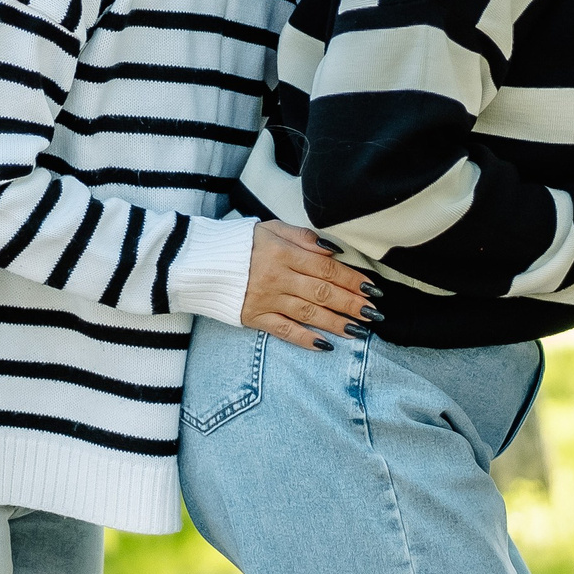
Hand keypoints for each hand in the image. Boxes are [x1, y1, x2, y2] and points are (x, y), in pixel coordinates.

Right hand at [240, 221, 373, 351]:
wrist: (200, 262)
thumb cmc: (241, 243)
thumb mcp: (272, 228)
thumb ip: (303, 237)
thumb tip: (333, 250)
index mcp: (283, 253)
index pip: (326, 268)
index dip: (351, 279)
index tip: (371, 288)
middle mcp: (277, 278)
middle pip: (322, 293)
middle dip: (351, 304)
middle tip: (373, 313)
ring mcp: (266, 300)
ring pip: (308, 314)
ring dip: (337, 323)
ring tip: (360, 330)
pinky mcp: (255, 318)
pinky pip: (285, 331)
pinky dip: (306, 339)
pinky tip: (326, 345)